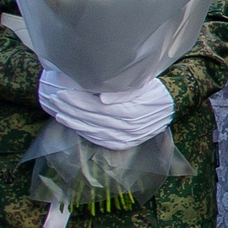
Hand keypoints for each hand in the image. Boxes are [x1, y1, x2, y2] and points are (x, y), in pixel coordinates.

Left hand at [37, 70, 174, 146]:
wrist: (172, 106)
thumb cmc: (156, 90)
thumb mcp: (144, 84)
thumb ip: (125, 90)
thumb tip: (102, 98)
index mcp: (133, 111)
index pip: (97, 107)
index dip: (77, 100)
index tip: (62, 92)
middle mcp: (129, 127)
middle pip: (93, 119)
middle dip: (71, 110)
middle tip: (55, 100)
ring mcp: (127, 138)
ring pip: (94, 131)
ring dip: (74, 122)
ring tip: (59, 113)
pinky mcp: (125, 143)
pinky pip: (100, 140)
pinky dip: (85, 133)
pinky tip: (74, 125)